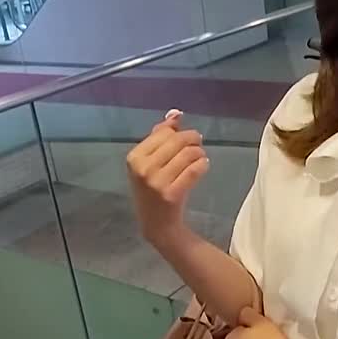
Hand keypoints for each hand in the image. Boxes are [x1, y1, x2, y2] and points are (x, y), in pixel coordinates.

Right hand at [125, 112, 207, 243]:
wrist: (156, 224)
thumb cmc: (153, 189)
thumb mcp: (149, 163)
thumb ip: (160, 136)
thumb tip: (175, 113)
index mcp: (134, 157)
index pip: (163, 133)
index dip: (178, 132)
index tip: (185, 140)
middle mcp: (143, 168)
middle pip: (177, 141)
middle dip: (193, 139)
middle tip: (198, 145)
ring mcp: (157, 182)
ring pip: (188, 154)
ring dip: (199, 153)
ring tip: (199, 158)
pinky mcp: (172, 194)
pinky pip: (195, 169)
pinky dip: (203, 165)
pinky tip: (203, 166)